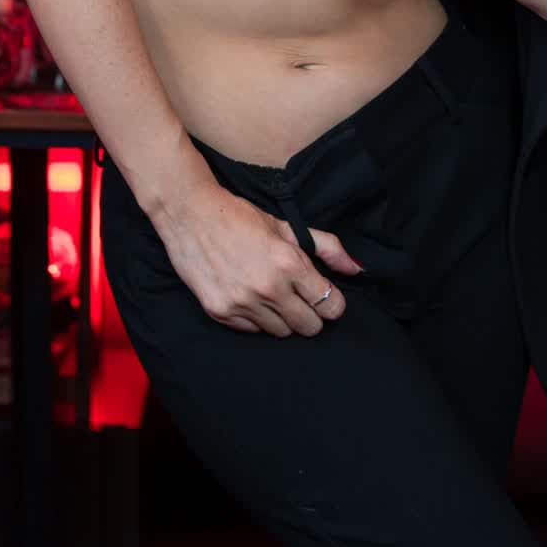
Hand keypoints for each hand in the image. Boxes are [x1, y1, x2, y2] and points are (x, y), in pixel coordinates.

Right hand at [153, 180, 363, 337]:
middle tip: (301, 299)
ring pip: (281, 332)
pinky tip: (250, 298)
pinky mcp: (221, 312)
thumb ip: (326, 247)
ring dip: (283, 318)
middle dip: (312, 315)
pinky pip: (252, 330)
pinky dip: (256, 319)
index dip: (333, 303)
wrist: (189, 214)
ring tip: (273, 296)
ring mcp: (242, 303)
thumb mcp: (286, 227)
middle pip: (309, 327)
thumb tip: (357, 268)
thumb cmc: (240, 216)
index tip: (326, 297)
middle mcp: (268, 288)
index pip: (330, 305)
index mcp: (289, 263)